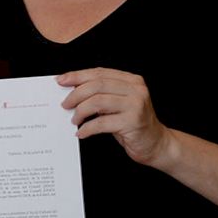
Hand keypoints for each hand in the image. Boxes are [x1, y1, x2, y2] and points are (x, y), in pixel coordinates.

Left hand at [58, 68, 172, 165]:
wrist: (156, 144)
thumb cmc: (132, 124)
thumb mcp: (118, 104)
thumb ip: (102, 94)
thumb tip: (72, 91)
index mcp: (132, 81)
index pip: (100, 73)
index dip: (78, 75)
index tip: (61, 80)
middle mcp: (136, 89)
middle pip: (97, 85)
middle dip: (76, 94)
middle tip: (65, 104)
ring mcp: (135, 105)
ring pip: (97, 101)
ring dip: (80, 111)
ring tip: (74, 120)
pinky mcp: (132, 122)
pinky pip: (101, 123)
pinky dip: (87, 128)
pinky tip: (81, 132)